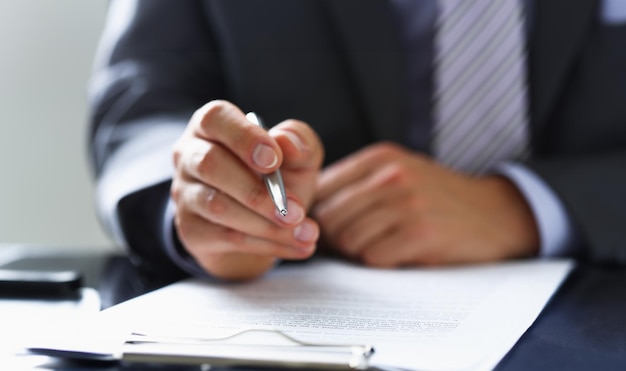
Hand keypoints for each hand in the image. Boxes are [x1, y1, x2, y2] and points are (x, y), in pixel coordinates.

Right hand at [171, 100, 323, 279]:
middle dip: (257, 191)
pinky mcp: (190, 229)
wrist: (262, 225)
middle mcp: (190, 154)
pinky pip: (226, 237)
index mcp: (213, 125)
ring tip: (306, 232)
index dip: (244, 138)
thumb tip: (287, 143)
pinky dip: (267, 244)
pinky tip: (297, 246)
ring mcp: (185, 193)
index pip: (216, 118)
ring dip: (266, 223)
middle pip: (210, 164)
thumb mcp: (297, 157)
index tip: (274, 160)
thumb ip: (299, 142)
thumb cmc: (278, 178)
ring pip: (218, 206)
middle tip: (297, 210)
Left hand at [312, 142, 538, 266]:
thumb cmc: (440, 197)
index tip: (326, 229)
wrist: (497, 213)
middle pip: (329, 218)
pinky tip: (399, 254)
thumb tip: (310, 211)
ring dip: (358, 253)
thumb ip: (358, 184)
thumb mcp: (400, 172)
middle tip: (354, 246)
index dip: (317, 215)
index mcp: (379, 158)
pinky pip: (373, 258)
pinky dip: (380, 263)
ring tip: (381, 247)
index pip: (321, 189)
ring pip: (348, 241)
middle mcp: (390, 176)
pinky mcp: (420, 234)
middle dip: (335, 239)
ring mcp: (406, 204)